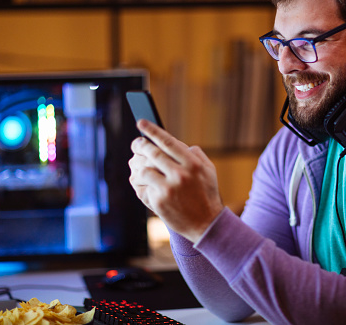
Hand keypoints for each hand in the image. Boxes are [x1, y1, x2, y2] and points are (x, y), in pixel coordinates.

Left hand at [128, 119, 223, 242]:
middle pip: (152, 153)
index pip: (168, 141)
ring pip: (144, 170)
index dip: (152, 130)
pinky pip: (143, 187)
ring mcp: (168, 189)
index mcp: (193, 164)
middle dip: (140, 145)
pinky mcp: (159, 202)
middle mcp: (180, 174)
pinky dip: (141, 184)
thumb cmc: (207, 194)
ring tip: (138, 166)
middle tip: (136, 143)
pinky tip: (141, 183)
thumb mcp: (209, 171)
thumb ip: (195, 154)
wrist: (206, 224)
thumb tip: (177, 143)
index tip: (141, 122)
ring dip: (138, 167)